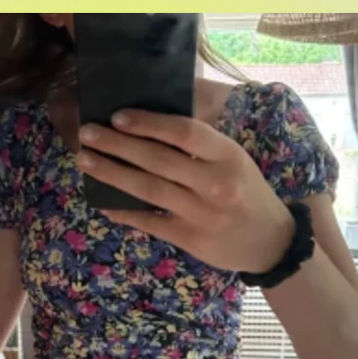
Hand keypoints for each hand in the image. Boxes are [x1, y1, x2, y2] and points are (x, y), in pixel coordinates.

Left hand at [75, 109, 295, 273]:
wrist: (271, 242)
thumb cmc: (246, 192)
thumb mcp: (234, 160)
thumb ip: (200, 146)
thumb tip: (149, 125)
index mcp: (228, 156)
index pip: (184, 132)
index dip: (148, 123)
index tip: (118, 116)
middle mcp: (216, 183)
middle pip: (158, 159)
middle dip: (117, 145)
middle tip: (87, 133)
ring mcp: (202, 214)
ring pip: (149, 190)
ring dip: (112, 174)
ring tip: (86, 160)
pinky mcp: (191, 239)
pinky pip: (151, 222)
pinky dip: (125, 212)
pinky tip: (104, 203)